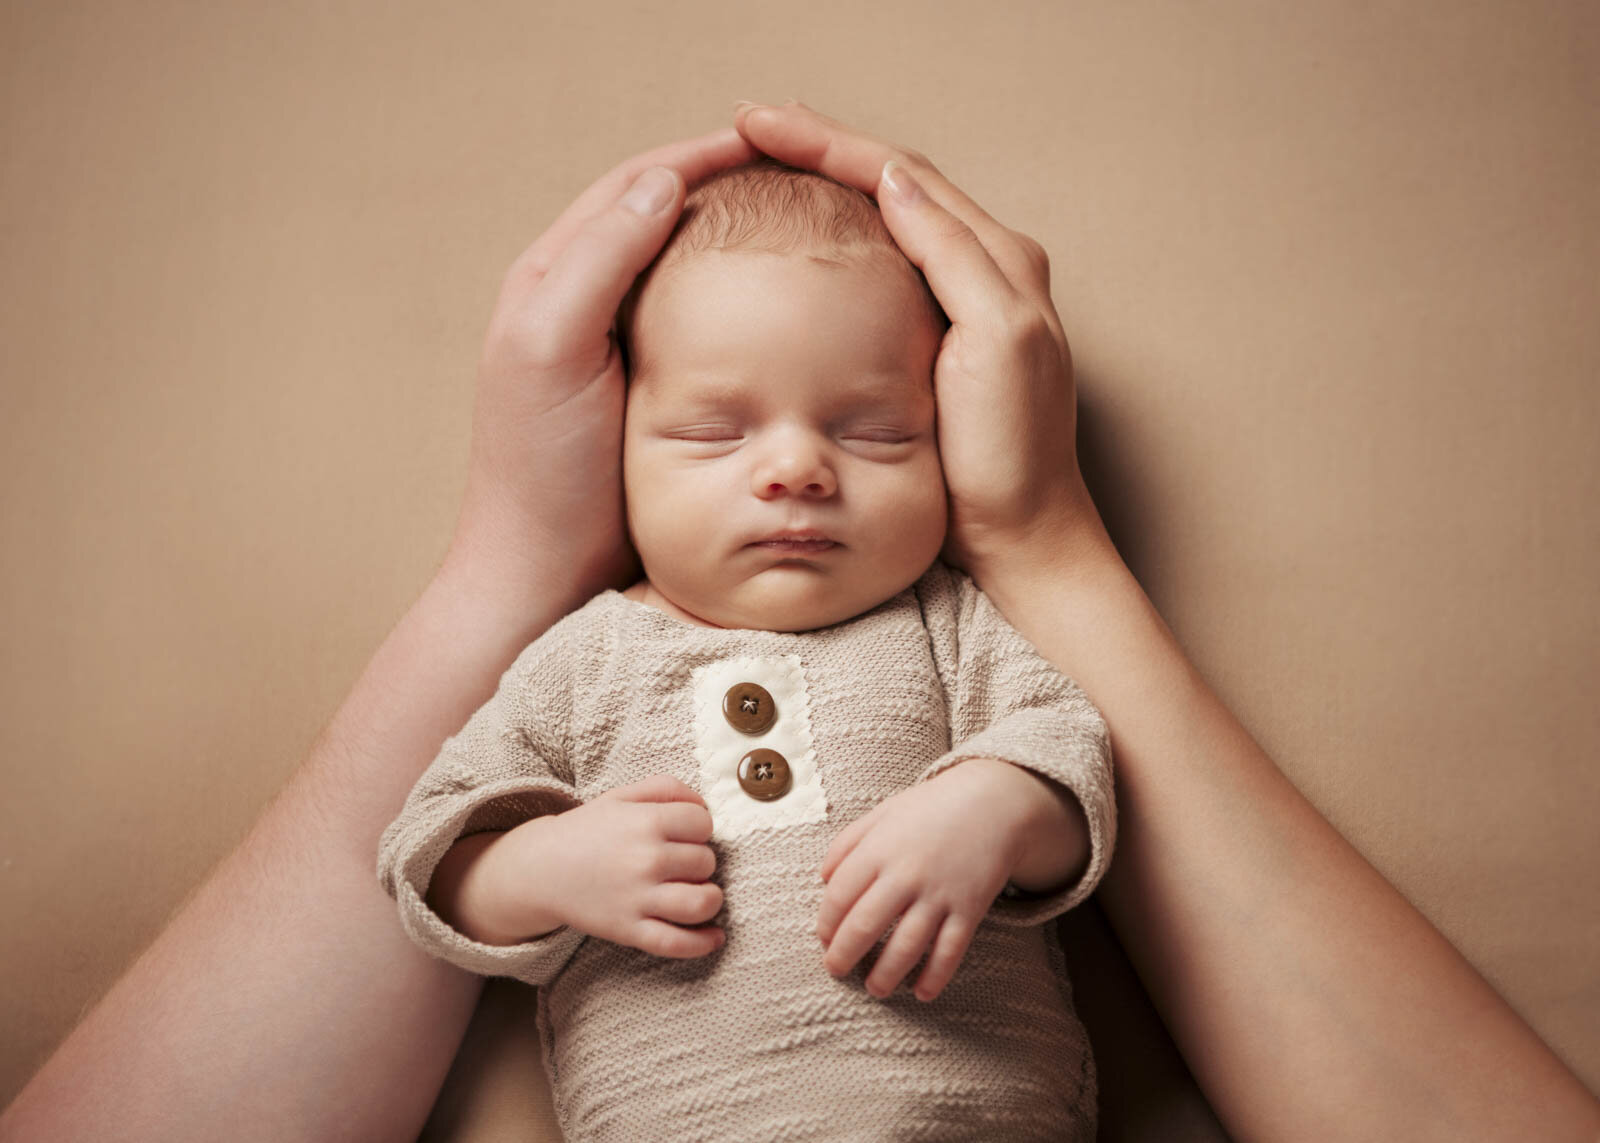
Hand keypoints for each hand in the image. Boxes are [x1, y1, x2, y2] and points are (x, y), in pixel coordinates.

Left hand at [445, 126, 758, 606]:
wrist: (547, 574)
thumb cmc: (542, 470)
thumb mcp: (551, 351)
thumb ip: (597, 263)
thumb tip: (661, 184)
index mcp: (554, 279)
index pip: (634, 187)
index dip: (699, 155)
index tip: (770, 138)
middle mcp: (587, 304)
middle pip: (664, 217)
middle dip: (728, 185)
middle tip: (803, 170)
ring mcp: (625, 351)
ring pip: (691, 270)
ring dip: (743, 241)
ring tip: (809, 226)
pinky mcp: (660, 396)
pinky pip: (712, 328)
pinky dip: (750, 305)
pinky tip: (795, 311)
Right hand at [485, 774, 726, 958]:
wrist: (538, 869)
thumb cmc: (587, 831)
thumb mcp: (621, 796)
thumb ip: (665, 788)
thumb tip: (704, 804)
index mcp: (646, 822)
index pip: (704, 824)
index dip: (699, 829)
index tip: (684, 835)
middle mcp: (646, 859)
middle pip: (706, 861)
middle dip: (699, 861)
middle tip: (679, 863)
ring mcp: (638, 898)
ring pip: (702, 902)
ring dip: (710, 898)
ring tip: (700, 894)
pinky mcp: (629, 930)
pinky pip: (677, 943)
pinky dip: (703, 943)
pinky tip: (714, 937)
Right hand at [731, 100, 1097, 576]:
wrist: (1017, 536)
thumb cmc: (1009, 453)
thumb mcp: (995, 342)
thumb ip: (954, 255)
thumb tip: (894, 178)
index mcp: (1000, 261)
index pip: (902, 173)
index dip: (829, 142)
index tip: (760, 122)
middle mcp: (985, 269)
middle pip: (894, 181)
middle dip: (823, 146)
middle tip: (752, 123)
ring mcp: (960, 304)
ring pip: (888, 216)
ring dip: (830, 181)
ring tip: (769, 159)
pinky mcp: (936, 341)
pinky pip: (886, 263)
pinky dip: (841, 234)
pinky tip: (805, 236)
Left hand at [815, 758, 1038, 1001]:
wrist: (993, 802)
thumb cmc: (931, 808)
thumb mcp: (883, 813)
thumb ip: (848, 842)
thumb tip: (824, 880)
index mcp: (880, 849)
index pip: (839, 896)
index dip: (826, 923)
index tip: (824, 939)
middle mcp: (906, 874)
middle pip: (864, 926)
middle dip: (843, 956)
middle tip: (835, 970)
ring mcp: (939, 893)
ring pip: (905, 947)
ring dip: (885, 975)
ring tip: (874, 988)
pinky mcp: (970, 908)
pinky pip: (949, 951)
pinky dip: (935, 977)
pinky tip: (922, 993)